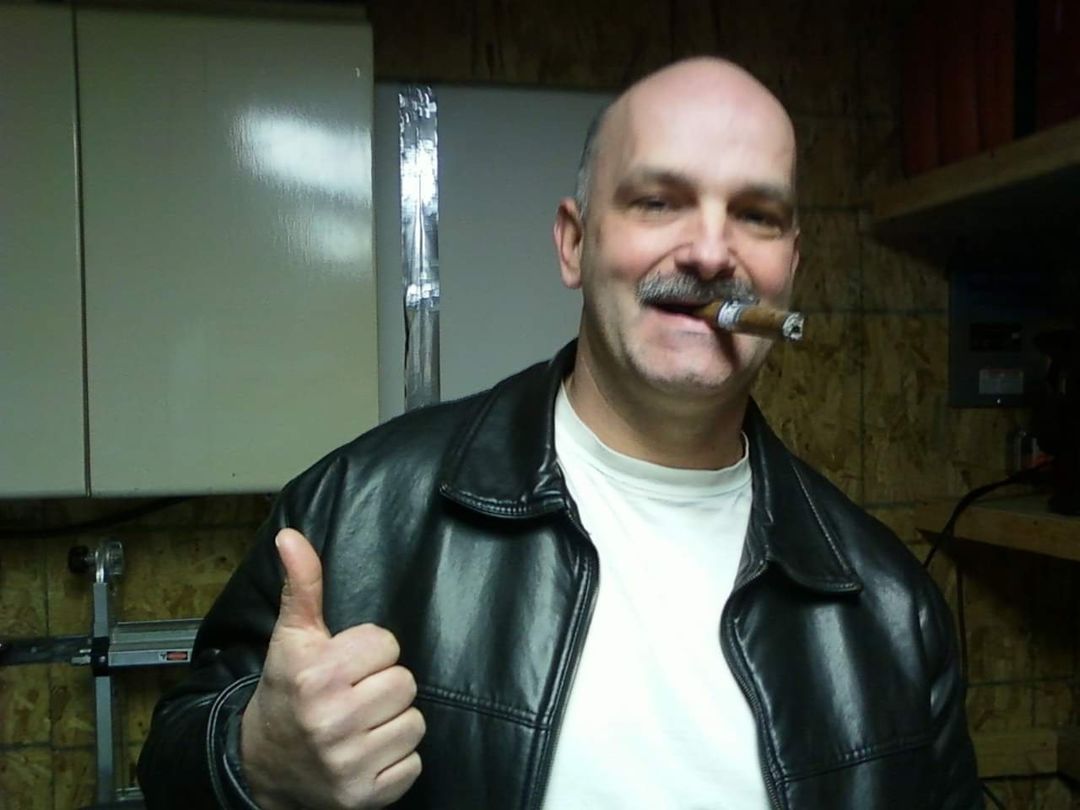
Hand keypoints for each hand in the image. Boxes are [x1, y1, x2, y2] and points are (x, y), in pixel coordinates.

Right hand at [240, 528, 424, 808]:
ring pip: (415, 722)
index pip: (387, 644)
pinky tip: (366, 753)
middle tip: (353, 695)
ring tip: (360, 724)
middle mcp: (332, 721)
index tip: (346, 665)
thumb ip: (301, 585)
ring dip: (393, 722)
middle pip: (405, 682)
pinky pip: (414, 763)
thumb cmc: (285, 693)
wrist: (260, 767)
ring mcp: (349, 764)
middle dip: (383, 685)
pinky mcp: (364, 796)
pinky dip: (395, 759)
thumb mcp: (291, 638)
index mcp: (316, 676)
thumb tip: (290, 535)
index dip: (369, 652)